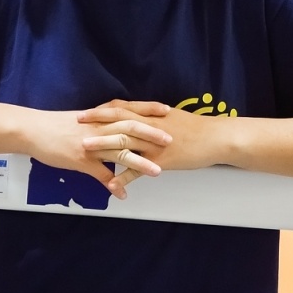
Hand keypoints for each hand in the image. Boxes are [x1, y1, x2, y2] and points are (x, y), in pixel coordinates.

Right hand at [25, 103, 172, 200]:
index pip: (128, 110)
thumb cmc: (56, 124)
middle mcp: (98, 129)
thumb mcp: (82, 119)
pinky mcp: (81, 161)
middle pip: (129, 129)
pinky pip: (100, 176)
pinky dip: (113, 185)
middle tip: (170, 140)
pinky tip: (123, 194)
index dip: (148, 110)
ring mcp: (91, 146)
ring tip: (157, 171)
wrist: (33, 130)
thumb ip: (100, 121)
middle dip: (151, 135)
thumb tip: (114, 123)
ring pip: (119, 153)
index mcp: (100, 117)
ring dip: (139, 163)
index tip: (166, 110)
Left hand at [78, 100, 227, 193]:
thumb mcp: (172, 119)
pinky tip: (111, 183)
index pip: (122, 109)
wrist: (216, 138)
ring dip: (103, 145)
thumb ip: (153, 119)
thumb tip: (139, 119)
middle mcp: (150, 127)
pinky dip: (124, 176)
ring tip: (85, 148)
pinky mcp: (162, 160)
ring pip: (125, 142)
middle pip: (118, 122)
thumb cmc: (196, 129)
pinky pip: (139, 169)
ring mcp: (154, 144)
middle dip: (96, 122)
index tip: (85, 112)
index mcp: (152, 116)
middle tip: (76, 124)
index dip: (102, 110)